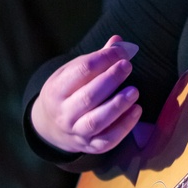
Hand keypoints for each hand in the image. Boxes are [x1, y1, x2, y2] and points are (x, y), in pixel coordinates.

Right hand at [31, 35, 141, 153]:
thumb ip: (96, 58)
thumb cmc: (67, 92)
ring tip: (134, 91)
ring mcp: (76, 131)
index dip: (104, 58)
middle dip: (111, 79)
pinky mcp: (90, 145)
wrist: (50, 127)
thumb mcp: (71, 72)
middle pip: (88, 97)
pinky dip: (124, 126)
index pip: (82, 71)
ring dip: (118, 105)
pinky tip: (137, 110)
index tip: (121, 52)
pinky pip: (108, 140)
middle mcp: (64, 113)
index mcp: (57, 90)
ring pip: (97, 121)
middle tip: (127, 66)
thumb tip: (119, 41)